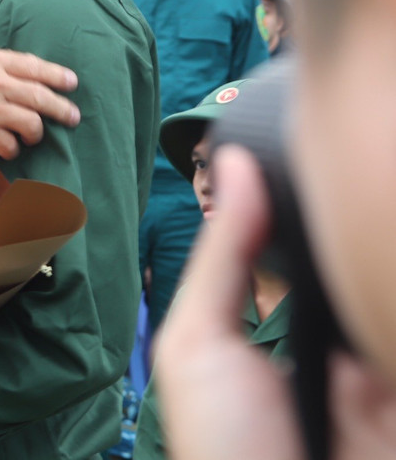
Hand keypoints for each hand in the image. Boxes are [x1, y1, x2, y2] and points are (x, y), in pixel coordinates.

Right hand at [0, 44, 78, 156]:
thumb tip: (10, 70)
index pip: (35, 67)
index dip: (58, 76)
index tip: (71, 83)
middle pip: (42, 98)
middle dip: (63, 109)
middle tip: (73, 116)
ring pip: (31, 125)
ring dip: (36, 132)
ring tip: (34, 135)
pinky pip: (10, 146)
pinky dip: (12, 148)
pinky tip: (8, 147)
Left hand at [155, 147, 395, 459]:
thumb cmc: (221, 447)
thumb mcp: (201, 344)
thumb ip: (225, 256)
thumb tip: (237, 164)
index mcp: (297, 338)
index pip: (327, 259)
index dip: (336, 215)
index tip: (347, 148)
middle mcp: (353, 359)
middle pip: (372, 274)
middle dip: (374, 239)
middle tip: (378, 168)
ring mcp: (383, 378)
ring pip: (389, 305)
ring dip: (386, 279)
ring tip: (384, 210)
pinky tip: (388, 305)